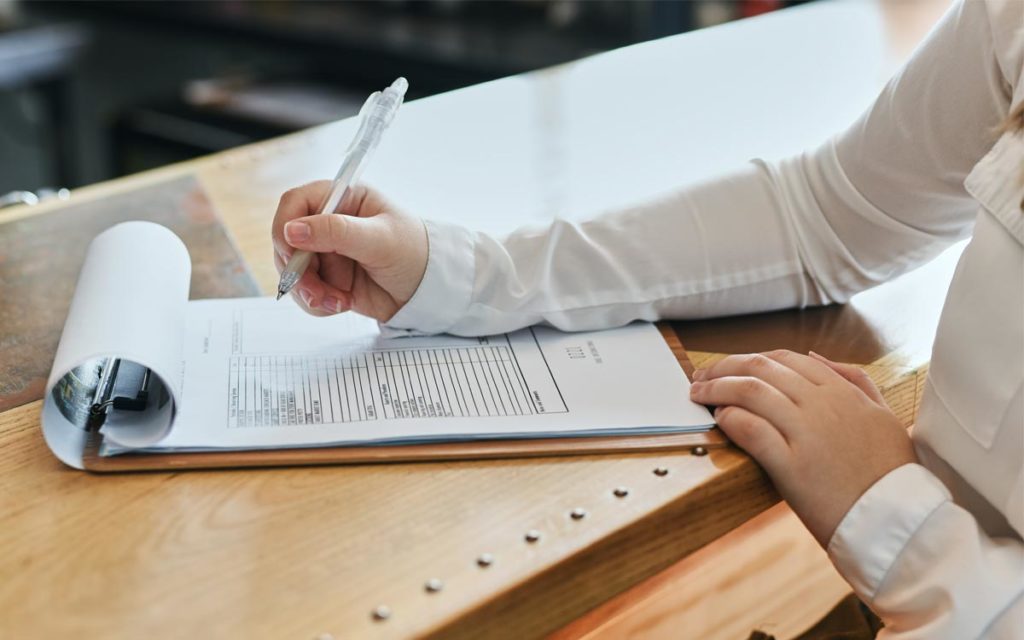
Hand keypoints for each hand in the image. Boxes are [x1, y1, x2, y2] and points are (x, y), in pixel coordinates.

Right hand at [271, 181, 427, 321]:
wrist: (431, 290)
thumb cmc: (415, 253)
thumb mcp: (379, 240)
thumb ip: (336, 232)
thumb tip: (292, 230)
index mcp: (343, 198)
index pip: (295, 203)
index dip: (285, 226)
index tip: (290, 252)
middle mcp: (330, 223)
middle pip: (286, 242)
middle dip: (298, 271)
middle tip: (316, 291)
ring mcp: (327, 253)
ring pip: (293, 272)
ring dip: (310, 291)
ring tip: (338, 301)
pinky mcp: (329, 279)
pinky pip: (305, 293)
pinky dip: (319, 303)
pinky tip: (343, 303)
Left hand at [689, 350, 916, 546]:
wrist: (899, 522)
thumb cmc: (890, 474)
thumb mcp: (884, 415)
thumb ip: (855, 380)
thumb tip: (816, 357)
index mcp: (842, 391)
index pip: (784, 359)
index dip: (749, 359)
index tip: (728, 367)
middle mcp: (823, 404)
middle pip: (760, 369)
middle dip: (723, 368)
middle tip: (701, 378)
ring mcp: (807, 432)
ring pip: (750, 392)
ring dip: (716, 389)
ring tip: (698, 395)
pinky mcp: (793, 465)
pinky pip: (751, 430)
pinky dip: (729, 419)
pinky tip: (720, 420)